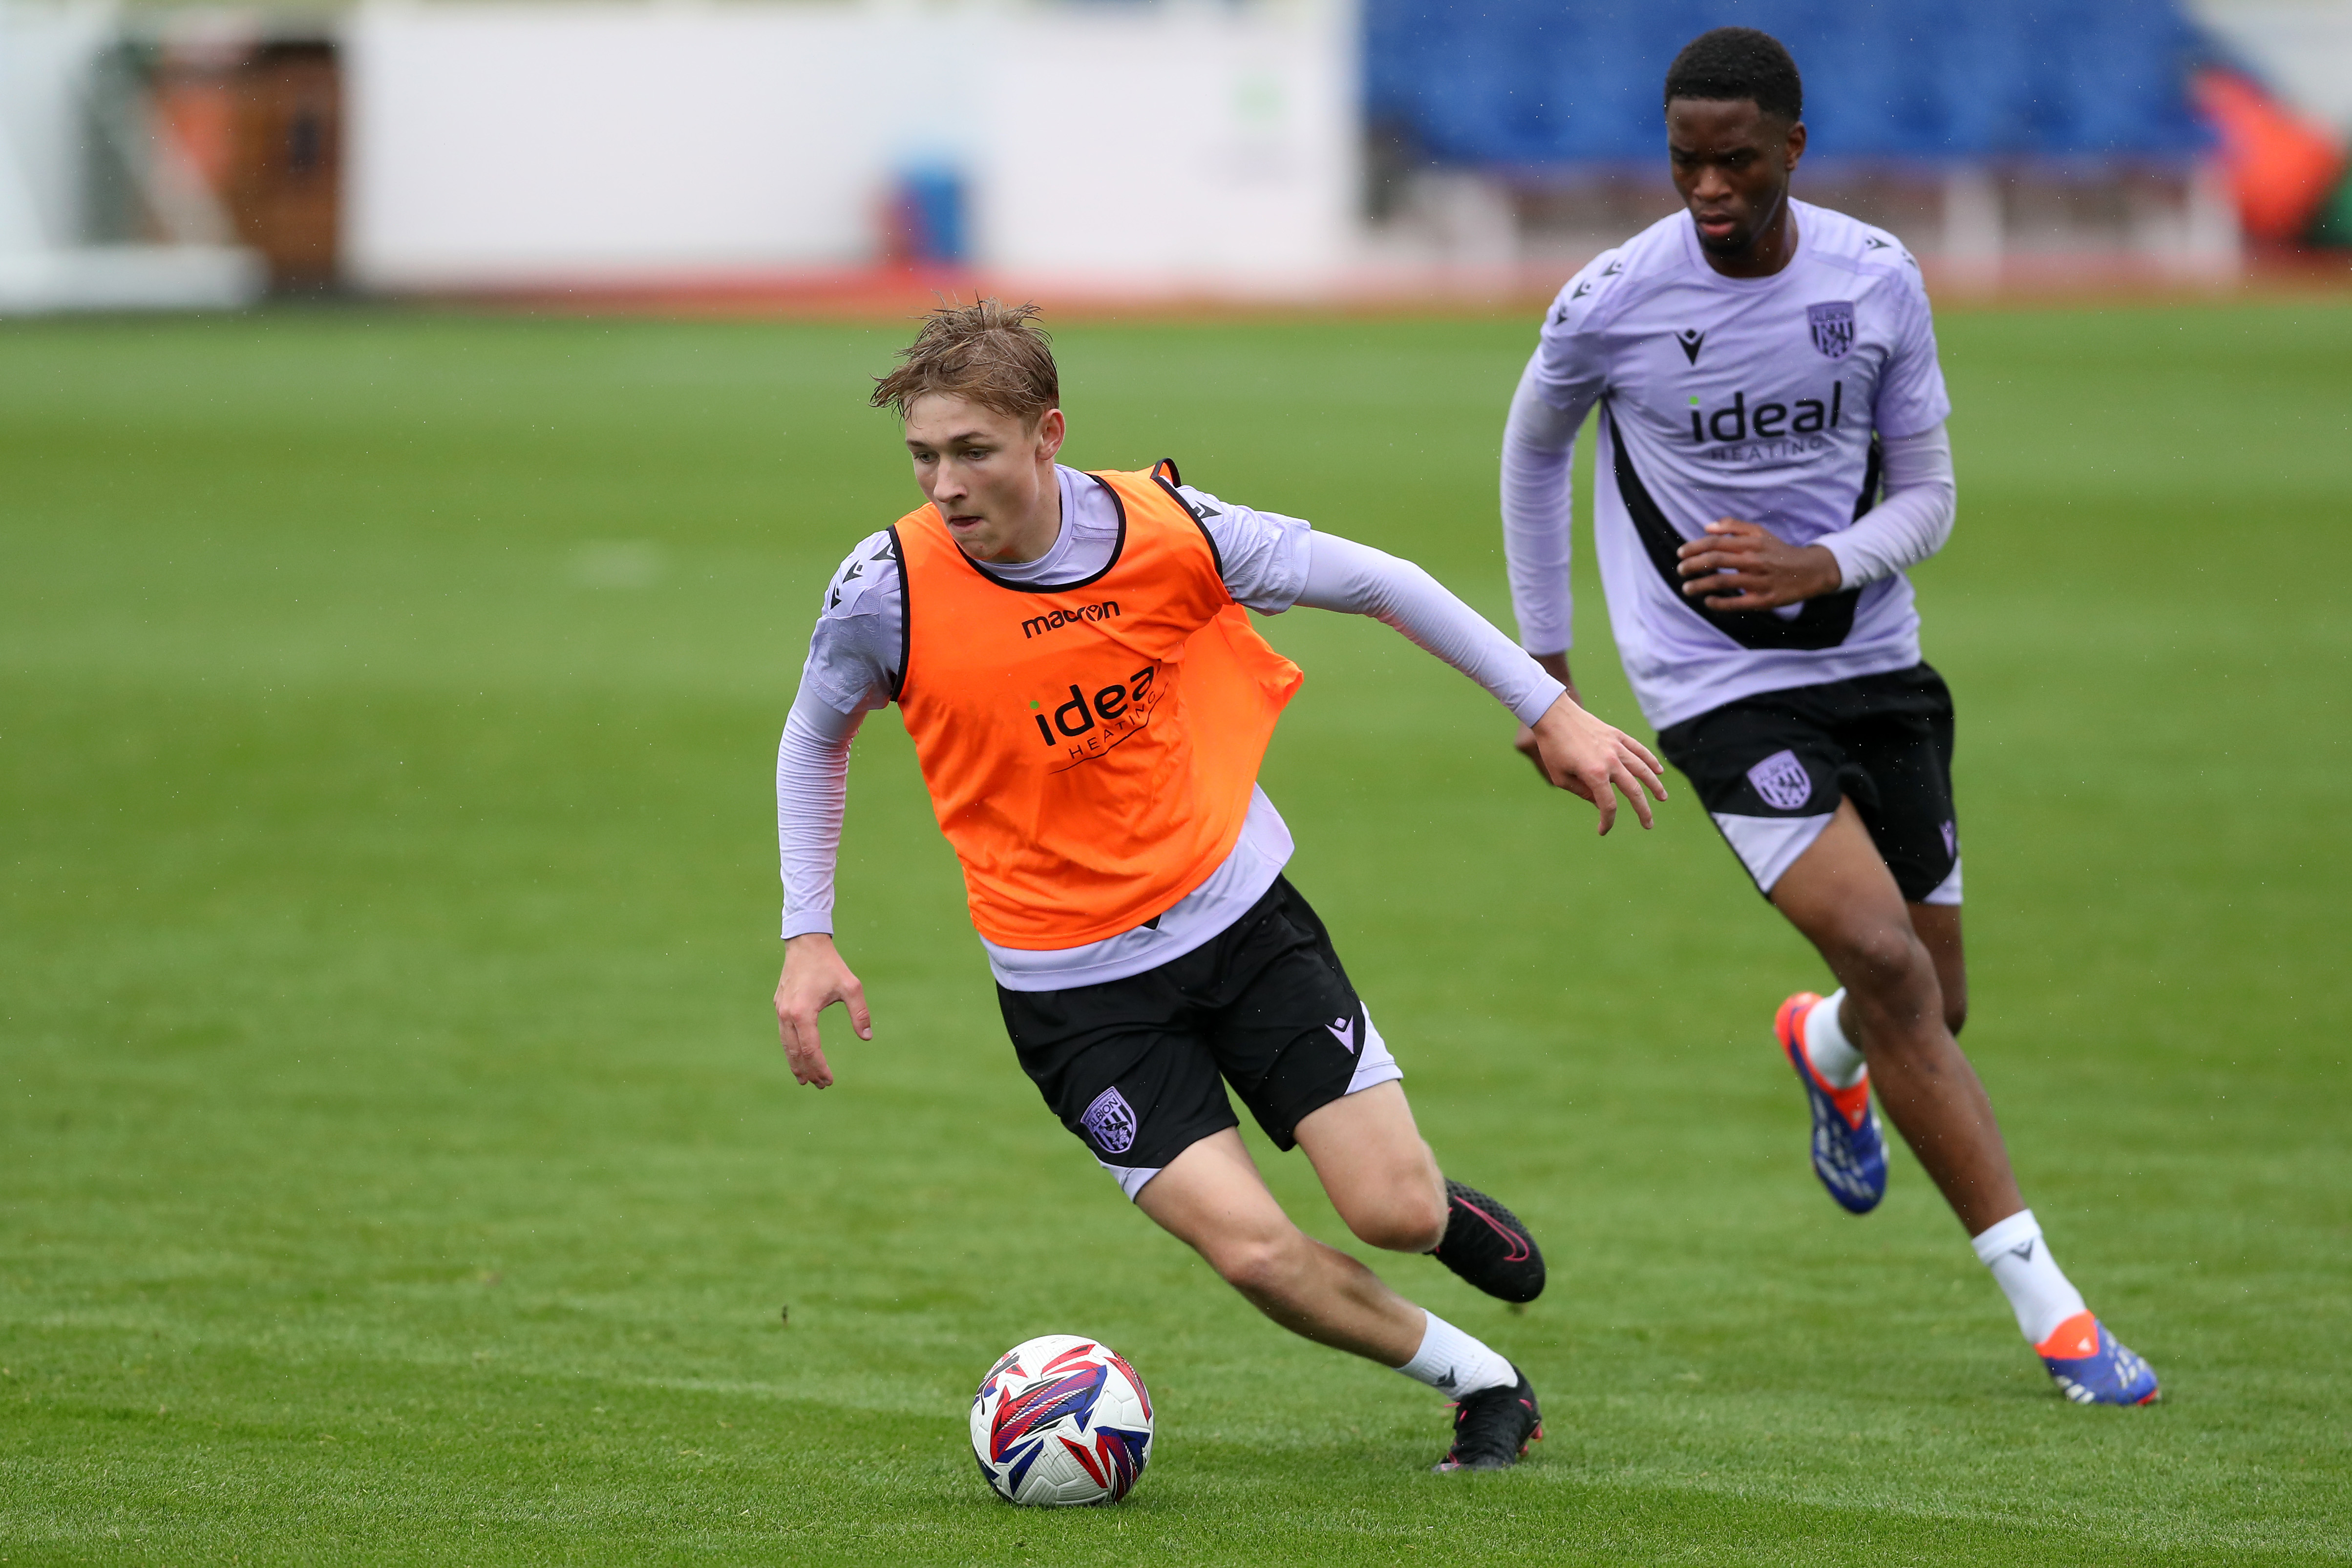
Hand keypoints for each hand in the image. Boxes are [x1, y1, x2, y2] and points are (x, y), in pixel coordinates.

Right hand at [774, 933, 870, 1088]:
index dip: (820, 1067)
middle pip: (796, 1052)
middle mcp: (787, 1014)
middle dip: (808, 1071)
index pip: (810, 1049)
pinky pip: (783, 1034)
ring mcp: (780, 1010)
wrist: (805, 943)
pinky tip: (798, 1056)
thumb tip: (867, 1037)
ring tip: (805, 1079)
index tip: (830, 1081)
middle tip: (820, 1086)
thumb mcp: (851, 987)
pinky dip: (790, 1049)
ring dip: (796, 1064)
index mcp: (803, 1012)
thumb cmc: (830, 964)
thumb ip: (860, 1013)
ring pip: (786, 1045)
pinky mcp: (779, 1006)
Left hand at [1514, 692, 1667, 833]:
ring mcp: (1616, 747)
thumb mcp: (1560, 777)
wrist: (1553, 715)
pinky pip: (1638, 749)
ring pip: (1642, 769)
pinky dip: (1650, 760)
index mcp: (1594, 774)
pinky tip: (1658, 770)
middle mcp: (1610, 761)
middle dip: (1643, 810)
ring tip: (1662, 798)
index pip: (1608, 804)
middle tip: (1648, 824)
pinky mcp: (1616, 735)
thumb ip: (1582, 792)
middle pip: (1633, 790)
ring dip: (1655, 785)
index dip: (1607, 820)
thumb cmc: (1552, 748)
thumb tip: (1599, 803)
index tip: (1603, 830)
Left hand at [1675, 518, 1840, 611]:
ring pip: (1723, 582)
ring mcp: (1759, 581)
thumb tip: (1707, 526)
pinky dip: (1719, 603)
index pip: (1716, 543)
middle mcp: (1754, 561)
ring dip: (1700, 586)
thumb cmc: (1778, 551)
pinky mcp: (1764, 600)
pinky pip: (1737, 603)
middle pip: (1715, 561)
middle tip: (1680, 570)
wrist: (1809, 571)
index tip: (1680, 553)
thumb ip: (1733, 527)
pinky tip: (1707, 601)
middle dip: (1693, 566)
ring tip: (1686, 588)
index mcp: (1751, 543)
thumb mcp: (1760, 533)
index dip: (1694, 547)